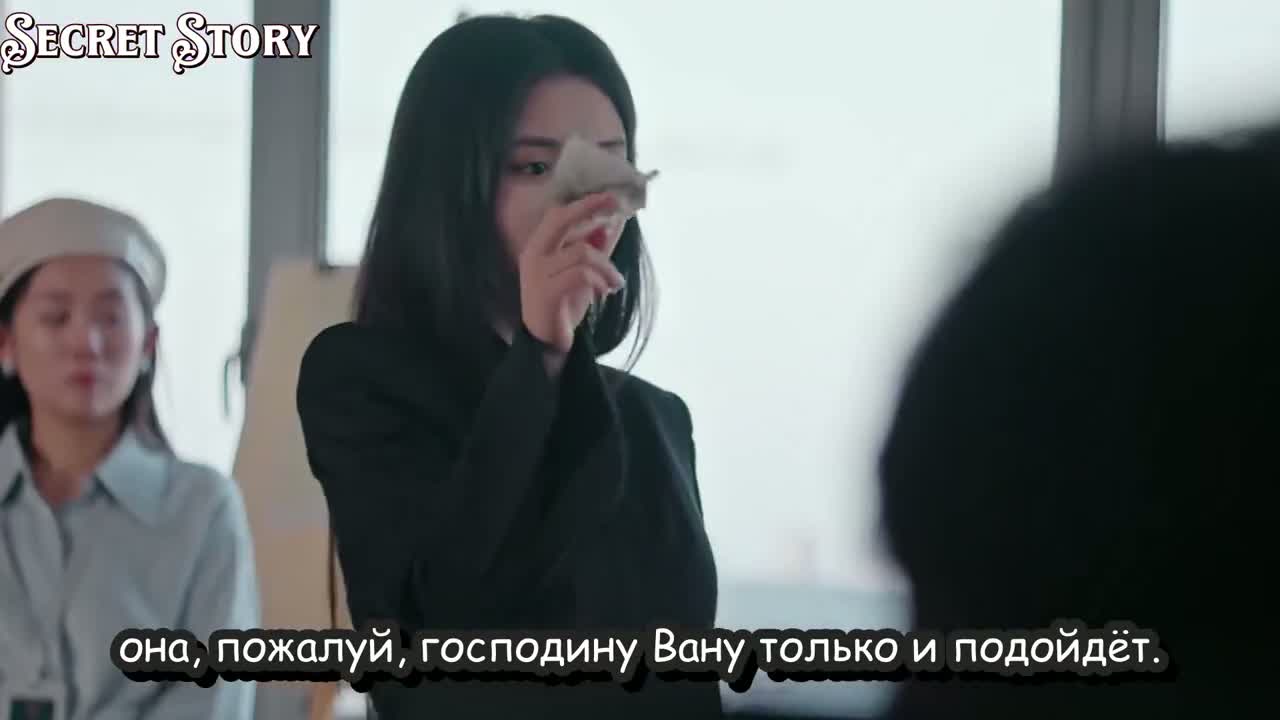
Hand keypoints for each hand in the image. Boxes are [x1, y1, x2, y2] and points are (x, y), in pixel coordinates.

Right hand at [518, 193, 625, 357]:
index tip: (610, 197)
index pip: (558, 214)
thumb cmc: (564, 304)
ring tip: (615, 283)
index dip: (584, 204)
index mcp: (539, 246)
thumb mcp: (584, 272)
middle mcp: (533, 255)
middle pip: (561, 220)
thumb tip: (612, 223)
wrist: (548, 342)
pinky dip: (600, 281)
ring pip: (582, 252)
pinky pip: (581, 275)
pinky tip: (604, 293)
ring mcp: (537, 274)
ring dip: (607, 267)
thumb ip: (596, 248)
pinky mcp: (547, 292)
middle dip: (589, 209)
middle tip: (615, 210)